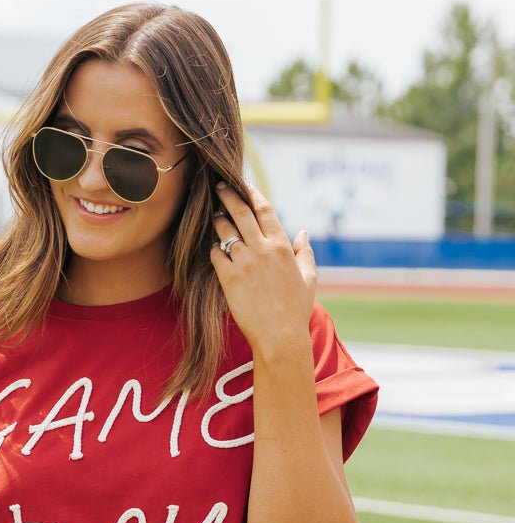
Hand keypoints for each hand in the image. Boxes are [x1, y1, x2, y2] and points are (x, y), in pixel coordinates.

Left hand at [210, 183, 316, 353]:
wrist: (280, 337)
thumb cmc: (296, 310)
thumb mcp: (308, 279)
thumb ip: (305, 254)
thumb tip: (303, 233)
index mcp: (282, 246)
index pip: (265, 210)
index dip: (252, 194)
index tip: (244, 185)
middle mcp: (262, 249)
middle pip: (240, 213)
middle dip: (228, 195)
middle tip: (218, 186)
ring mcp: (244, 263)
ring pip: (225, 231)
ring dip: (218, 220)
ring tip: (214, 215)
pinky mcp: (229, 278)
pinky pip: (215, 254)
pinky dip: (213, 248)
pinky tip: (214, 247)